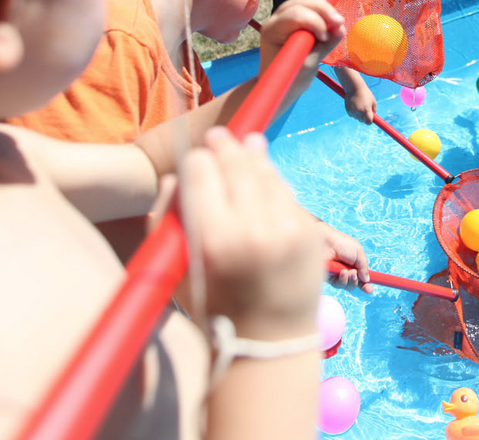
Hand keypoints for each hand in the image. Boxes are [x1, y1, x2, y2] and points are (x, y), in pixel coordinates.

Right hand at [183, 128, 325, 337]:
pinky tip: (263, 178)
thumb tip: (179, 174)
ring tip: (244, 145)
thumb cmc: (212, 306)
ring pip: (266, 172)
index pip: (201, 171)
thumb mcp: (176, 268)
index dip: (196, 161)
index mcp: (213, 240)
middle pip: (236, 163)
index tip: (195, 162)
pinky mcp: (310, 233)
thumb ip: (168, 218)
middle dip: (225, 147)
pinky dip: (273, 183)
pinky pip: (287, 193)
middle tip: (218, 137)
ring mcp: (287, 230)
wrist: (268, 343)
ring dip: (252, 156)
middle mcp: (253, 230)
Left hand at [260, 0, 344, 88]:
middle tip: (339, 24)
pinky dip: (321, 8)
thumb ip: (324, 47)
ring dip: (324, 7)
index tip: (325, 39)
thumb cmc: (289, 80)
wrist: (279, 85)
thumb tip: (341, 29)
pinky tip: (329, 21)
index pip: (296, 14)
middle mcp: (275, 19)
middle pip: (302, 0)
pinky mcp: (292, 17)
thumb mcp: (308, 67)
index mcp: (273, 31)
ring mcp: (282, 16)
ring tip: (335, 23)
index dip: (316, 22)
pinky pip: (308, 3)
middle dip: (323, 9)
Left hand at [318, 222, 372, 292]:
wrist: (325, 241)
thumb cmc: (341, 243)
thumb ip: (364, 267)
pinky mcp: (329, 278)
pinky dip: (342, 280)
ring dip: (351, 281)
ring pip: (347, 286)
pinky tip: (341, 272)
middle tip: (356, 276)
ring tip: (349, 272)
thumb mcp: (358, 252)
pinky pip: (338, 285)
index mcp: (354, 262)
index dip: (366, 283)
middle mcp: (346, 269)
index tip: (370, 289)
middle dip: (358, 283)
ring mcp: (337, 274)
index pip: (361, 275)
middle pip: (355, 283)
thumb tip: (367, 279)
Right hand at [343, 85, 376, 124]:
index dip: (369, 121)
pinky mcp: (348, 110)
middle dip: (363, 117)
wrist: (354, 87)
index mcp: (367, 110)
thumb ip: (374, 110)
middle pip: (362, 120)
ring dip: (358, 114)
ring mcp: (353, 111)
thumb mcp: (373, 101)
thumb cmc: (365, 94)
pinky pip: (352, 115)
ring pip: (356, 118)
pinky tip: (354, 105)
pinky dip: (353, 112)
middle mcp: (359, 112)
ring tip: (359, 105)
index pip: (368, 122)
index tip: (369, 119)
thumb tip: (373, 118)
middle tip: (364, 109)